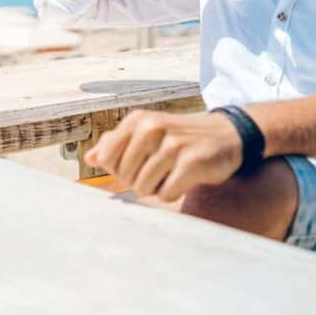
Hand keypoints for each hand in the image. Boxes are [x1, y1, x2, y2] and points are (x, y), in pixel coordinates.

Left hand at [84, 109, 241, 201]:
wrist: (225, 134)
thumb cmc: (179, 137)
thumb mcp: (147, 132)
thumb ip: (116, 142)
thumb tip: (91, 158)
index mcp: (138, 120)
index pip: (107, 157)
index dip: (119, 168)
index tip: (137, 163)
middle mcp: (152, 128)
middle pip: (124, 176)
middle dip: (139, 179)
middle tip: (160, 168)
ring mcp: (172, 145)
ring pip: (143, 187)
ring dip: (157, 188)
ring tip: (172, 173)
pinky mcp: (191, 163)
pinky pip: (165, 194)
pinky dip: (173, 193)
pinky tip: (184, 178)